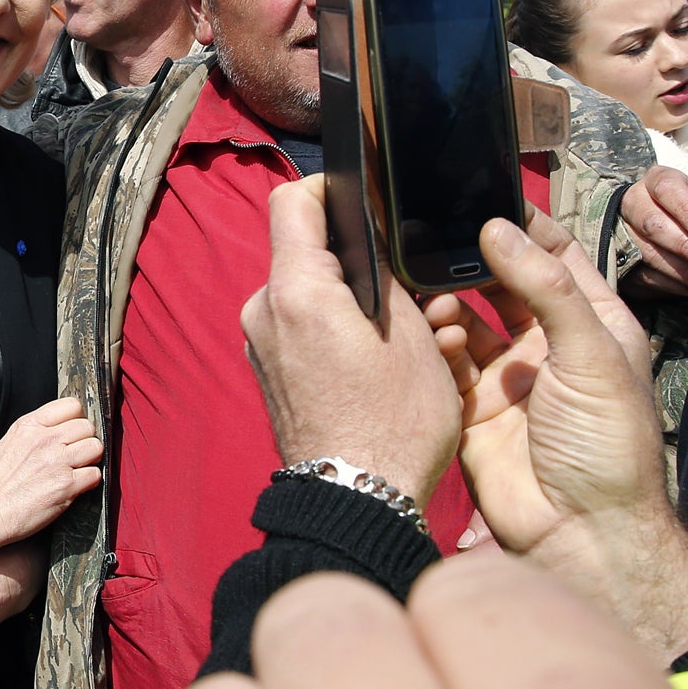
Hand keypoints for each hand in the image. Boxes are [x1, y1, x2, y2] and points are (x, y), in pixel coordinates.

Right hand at [0, 397, 101, 554]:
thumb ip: (37, 429)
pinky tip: (76, 484)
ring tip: (78, 467)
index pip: (71, 405)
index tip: (73, 431)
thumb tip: (62, 427)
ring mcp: (58, 461)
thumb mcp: (11, 440)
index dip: (76, 419)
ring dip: (90, 459)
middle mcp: (46, 440)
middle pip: (87, 426)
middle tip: (76, 453)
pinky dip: (89, 481)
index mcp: (30, 425)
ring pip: (96, 447)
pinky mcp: (67, 485)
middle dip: (84, 439)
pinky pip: (95, 474)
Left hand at [239, 176, 462, 503]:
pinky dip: (346, 331)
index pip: (292, 202)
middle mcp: (263, 312)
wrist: (357, 500)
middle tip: (420, 286)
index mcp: (294, 291)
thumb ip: (387, 277)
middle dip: (365, 260)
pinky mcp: (271, 373)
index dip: (329, 188)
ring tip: (425, 332)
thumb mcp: (412, 335)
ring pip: (314, 295)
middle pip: (308, 253)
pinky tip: (394, 358)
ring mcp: (262, 345)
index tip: (364, 194)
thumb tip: (376, 243)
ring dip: (364, 301)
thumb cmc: (392, 423)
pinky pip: (307, 331)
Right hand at [427, 211, 687, 662]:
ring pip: (466, 317)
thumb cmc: (606, 443)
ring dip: (447, 301)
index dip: (522, 226)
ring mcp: (506, 375)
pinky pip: (444, 360)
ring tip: (433, 297)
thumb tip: (497, 228)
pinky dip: (434, 342)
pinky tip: (431, 334)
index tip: (479, 195)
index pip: (555, 256)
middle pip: (501, 282)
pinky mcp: (470, 405)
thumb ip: (545, 287)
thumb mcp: (589, 352)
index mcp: (591, 324)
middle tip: (432, 236)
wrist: (579, 530)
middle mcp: (546, 345)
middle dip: (470, 260)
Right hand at [620, 165, 687, 297]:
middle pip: (651, 223)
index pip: (666, 189)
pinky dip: (673, 285)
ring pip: (645, 253)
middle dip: (683, 244)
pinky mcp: (622, 262)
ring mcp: (623, 233)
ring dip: (681, 271)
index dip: (685, 209)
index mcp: (660, 181)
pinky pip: (643, 276)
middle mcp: (635, 203)